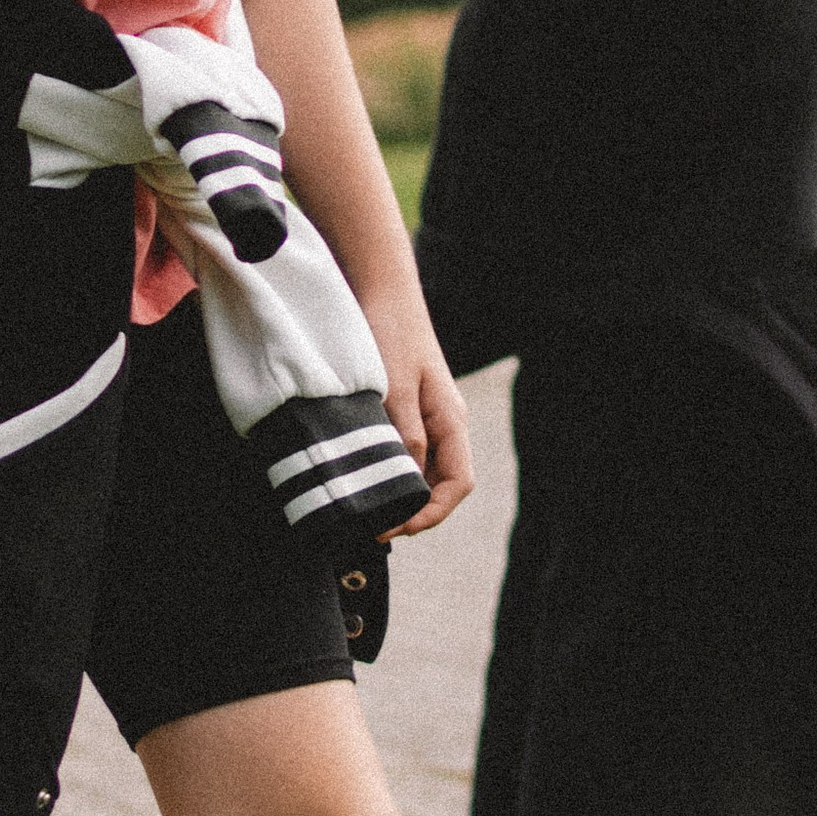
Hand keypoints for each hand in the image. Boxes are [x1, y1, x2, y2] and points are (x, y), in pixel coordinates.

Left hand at [360, 272, 471, 536]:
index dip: (431, 513)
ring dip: (397, 491)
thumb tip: (408, 479)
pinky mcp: (402, 407)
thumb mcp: (394, 385)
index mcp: (451, 419)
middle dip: (412, 510)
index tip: (396, 528)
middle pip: (439, 483)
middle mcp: (442, 422)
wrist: (378, 286)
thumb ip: (404, 432)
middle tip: (372, 527)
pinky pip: (402, 450)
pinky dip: (385, 469)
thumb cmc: (389, 330)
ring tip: (363, 507)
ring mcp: (424, 415)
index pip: (457, 484)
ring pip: (419, 469)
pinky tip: (359, 475)